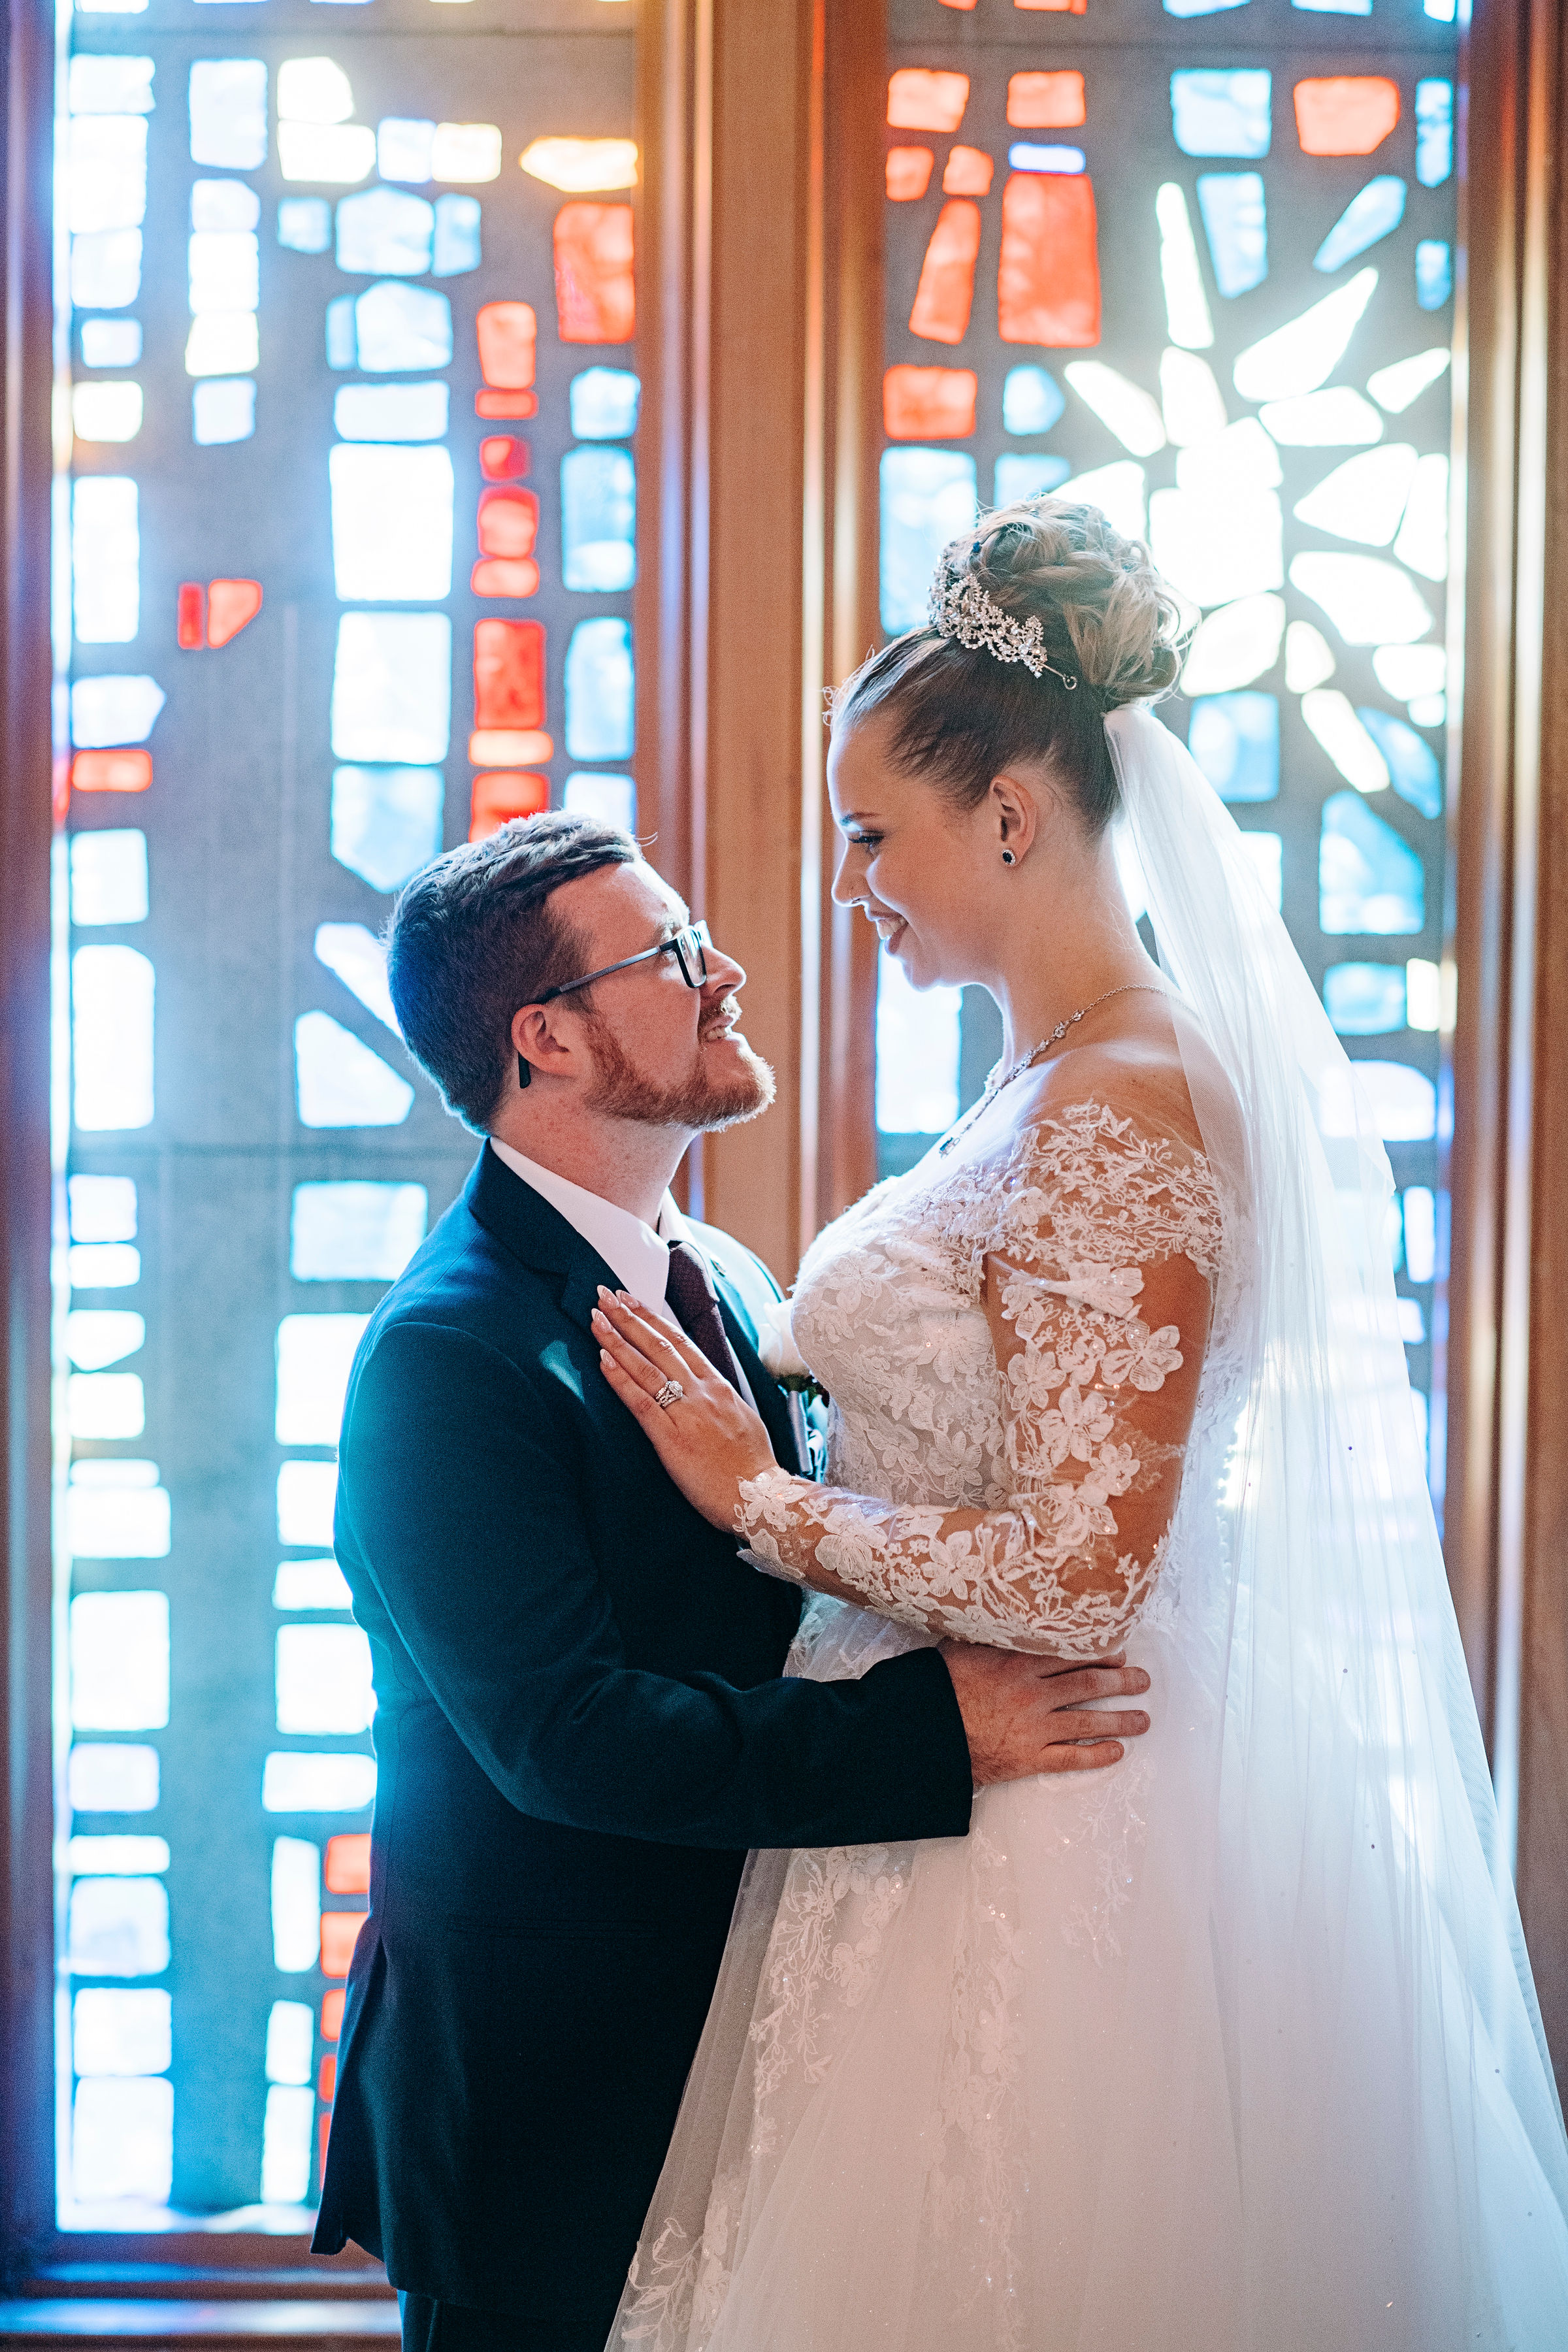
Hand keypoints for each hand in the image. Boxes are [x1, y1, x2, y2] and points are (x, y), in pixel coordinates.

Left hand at [593, 1288, 778, 1528]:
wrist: (761, 1497)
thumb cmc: (751, 1465)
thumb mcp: (741, 1418)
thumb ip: (718, 1398)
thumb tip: (702, 1385)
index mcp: (719, 1386)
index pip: (681, 1341)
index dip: (653, 1318)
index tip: (631, 1300)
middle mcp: (702, 1392)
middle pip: (660, 1345)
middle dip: (629, 1318)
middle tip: (604, 1295)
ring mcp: (687, 1413)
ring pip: (647, 1367)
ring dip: (617, 1340)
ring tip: (596, 1319)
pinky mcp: (672, 1439)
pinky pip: (641, 1402)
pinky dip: (620, 1379)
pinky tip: (602, 1361)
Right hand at [939, 1640, 1151, 1781]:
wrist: (925, 1733)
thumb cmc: (938, 1688)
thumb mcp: (961, 1648)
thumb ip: (987, 1635)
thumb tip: (1001, 1616)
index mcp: (1018, 1661)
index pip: (1071, 1654)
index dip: (1100, 1653)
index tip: (1119, 1653)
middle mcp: (1033, 1692)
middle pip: (1088, 1684)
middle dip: (1121, 1682)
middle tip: (1142, 1680)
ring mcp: (1034, 1727)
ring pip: (1088, 1720)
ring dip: (1120, 1720)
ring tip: (1143, 1719)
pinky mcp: (1029, 1758)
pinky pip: (1071, 1758)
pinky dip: (1097, 1755)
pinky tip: (1117, 1752)